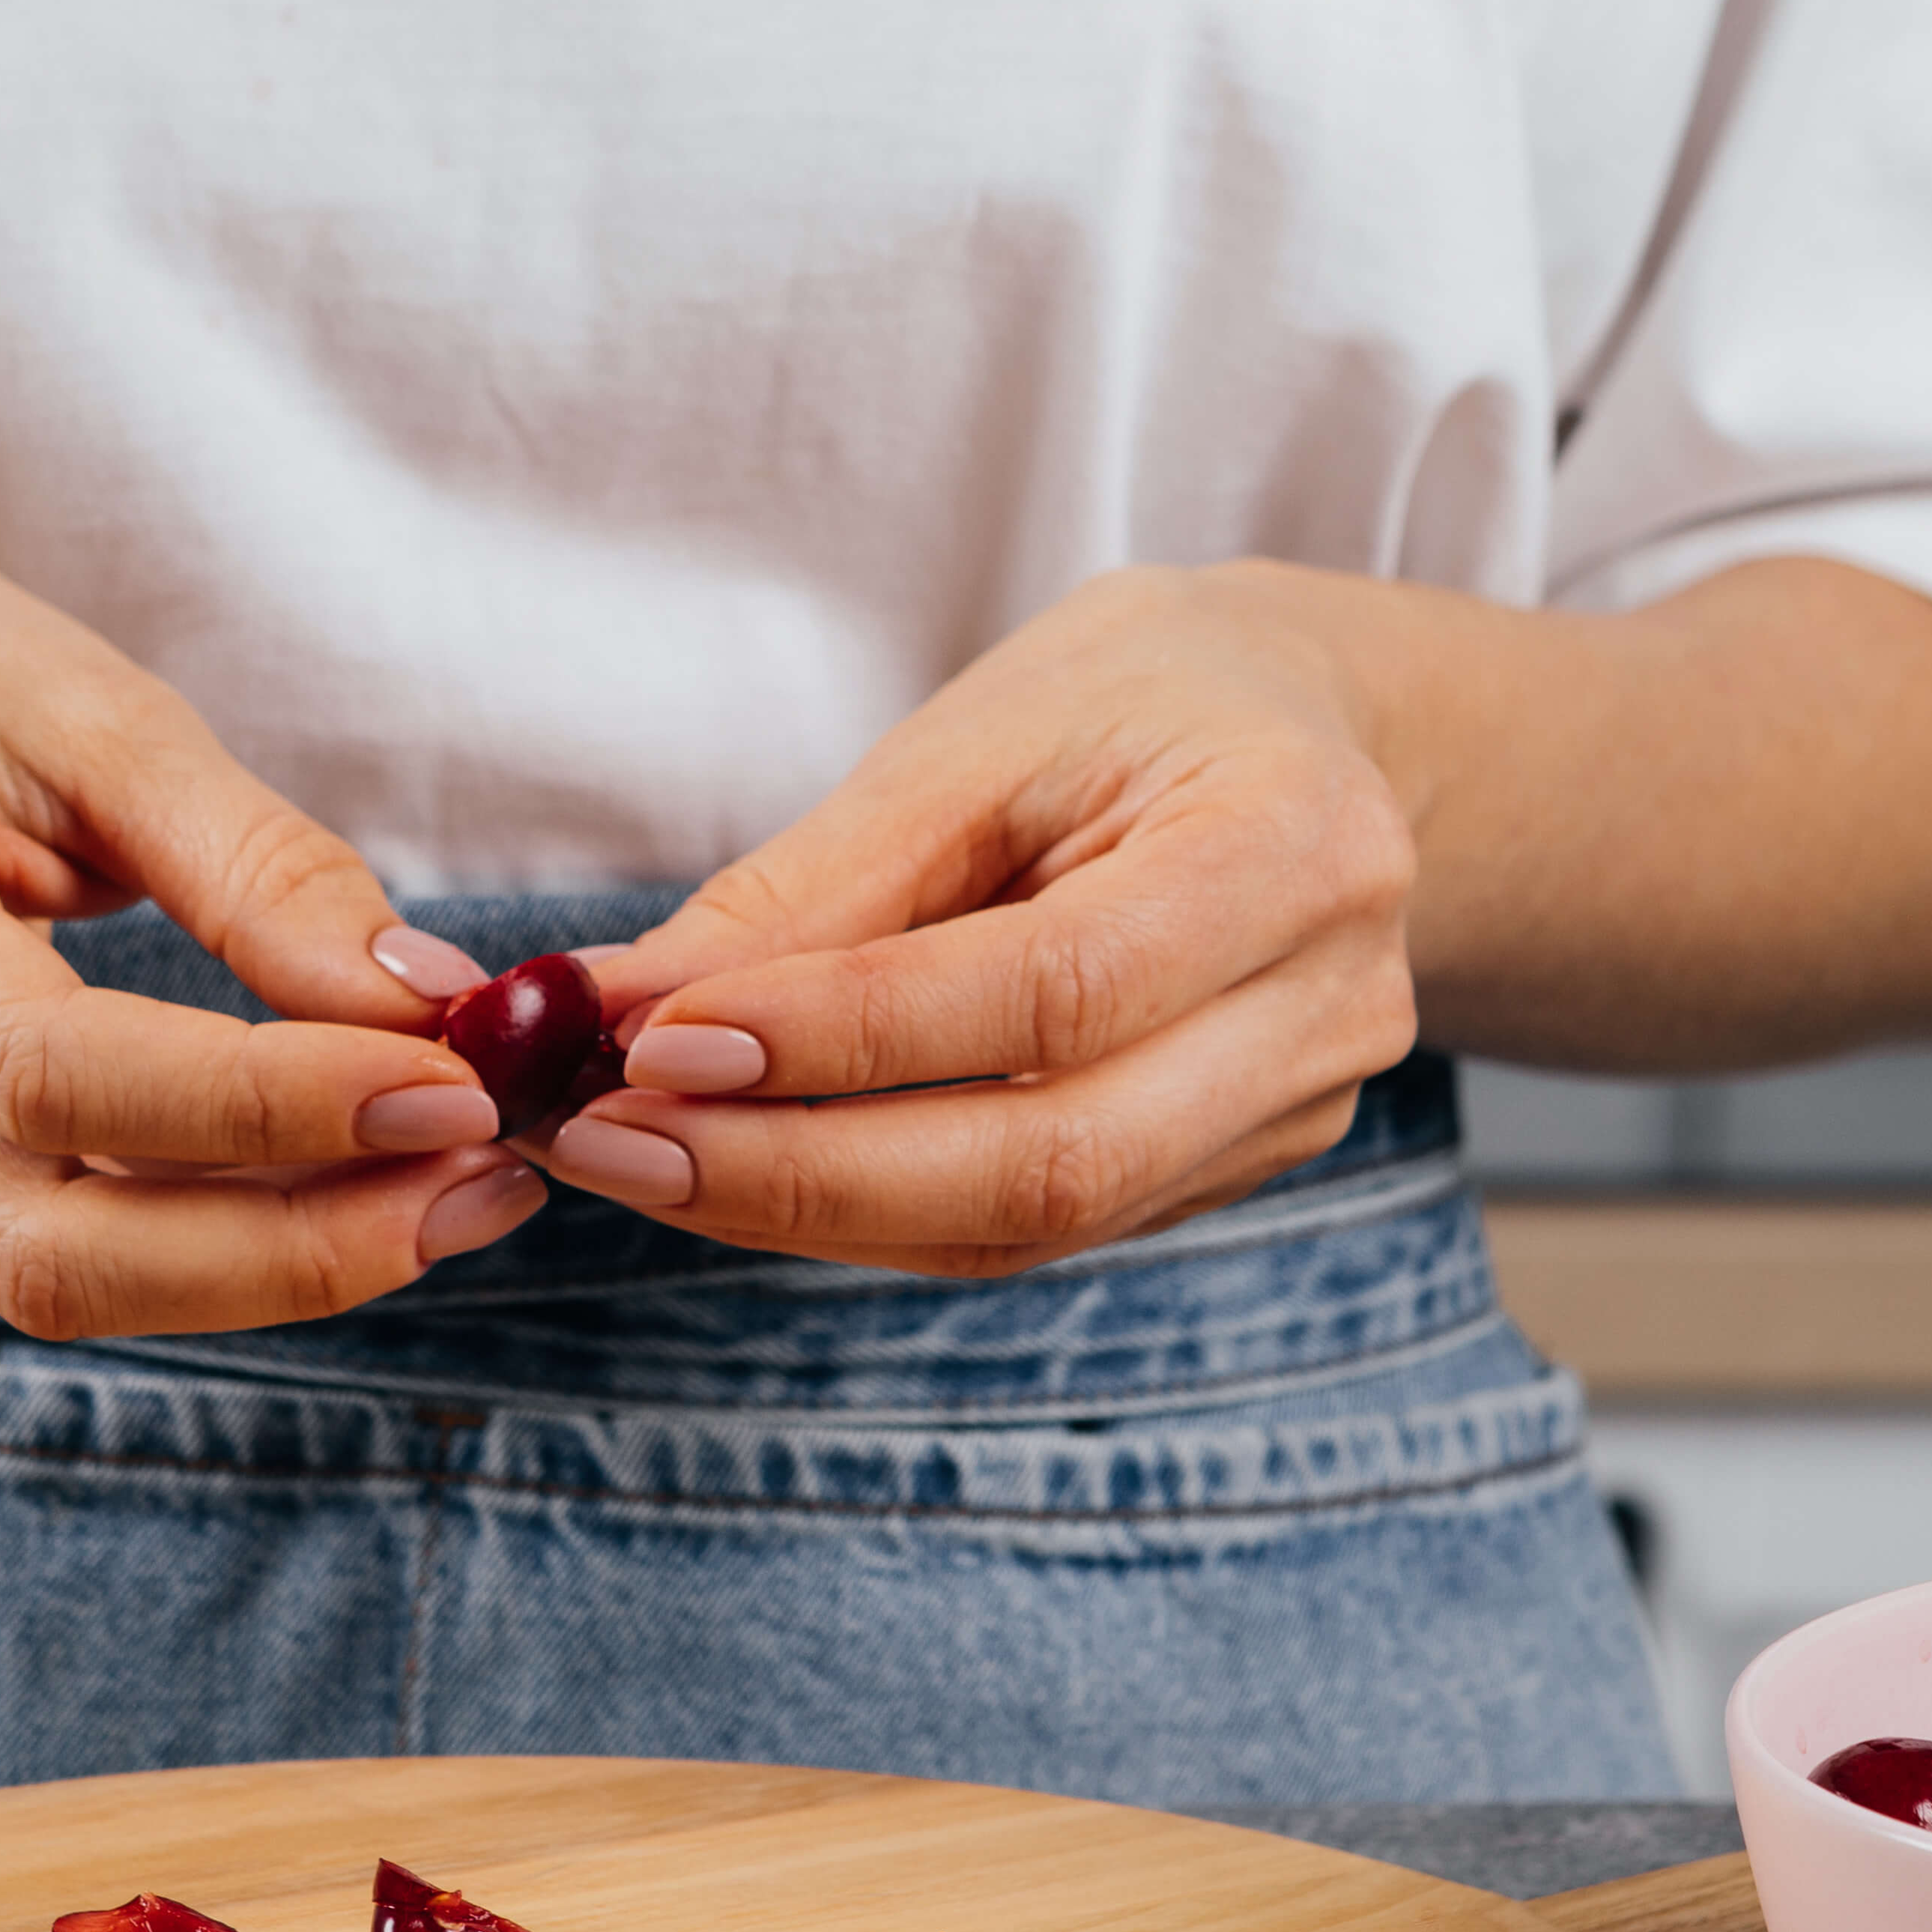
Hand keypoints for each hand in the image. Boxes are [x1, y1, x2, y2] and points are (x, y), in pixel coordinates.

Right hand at [0, 525, 543, 1334]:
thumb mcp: (88, 706)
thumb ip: (256, 862)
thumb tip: (430, 1008)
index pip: (45, 1070)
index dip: (257, 1106)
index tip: (448, 1086)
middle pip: (41, 1244)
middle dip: (286, 1247)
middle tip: (483, 1183)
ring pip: (52, 1279)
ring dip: (272, 1262)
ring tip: (454, 1190)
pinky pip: (54, 1243)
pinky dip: (215, 1232)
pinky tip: (347, 1179)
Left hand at [538, 562, 1421, 1276]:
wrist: (1312, 733)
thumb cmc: (1138, 701)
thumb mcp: (980, 733)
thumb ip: (815, 887)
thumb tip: (621, 1009)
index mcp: (1293, 847)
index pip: (1052, 991)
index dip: (846, 1039)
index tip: (656, 1043)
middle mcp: (1324, 1006)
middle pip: (1054, 1160)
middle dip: (804, 1171)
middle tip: (607, 1142)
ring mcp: (1295, 1110)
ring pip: (1031, 1225)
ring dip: (808, 1210)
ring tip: (633, 1155)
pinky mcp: (1232, 1167)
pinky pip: (1030, 1230)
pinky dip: (868, 1213)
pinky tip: (738, 1168)